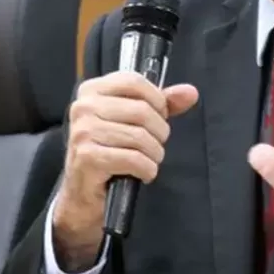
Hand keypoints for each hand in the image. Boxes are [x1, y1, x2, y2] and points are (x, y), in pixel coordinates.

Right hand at [52, 72, 198, 267]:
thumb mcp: (133, 120)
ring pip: (139, 136)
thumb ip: (161, 103)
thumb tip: (189, 93)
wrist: (83, 192)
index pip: (134, 81)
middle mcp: (83, 107)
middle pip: (141, 110)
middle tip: (156, 143)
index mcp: (92, 90)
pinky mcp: (87, 157)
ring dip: (154, 153)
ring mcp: (83, 132)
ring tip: (150, 159)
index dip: (157, 100)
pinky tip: (143, 172)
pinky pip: (133, 159)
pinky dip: (147, 169)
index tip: (160, 115)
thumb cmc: (109, 150)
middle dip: (159, 131)